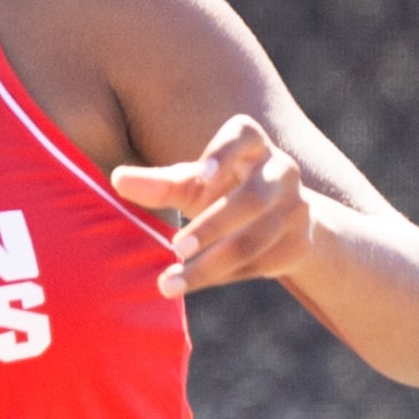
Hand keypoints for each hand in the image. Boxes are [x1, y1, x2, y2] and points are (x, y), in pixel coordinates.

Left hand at [111, 114, 314, 298]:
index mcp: (253, 146)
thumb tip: (117, 178)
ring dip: (211, 266)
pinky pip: (261, 264)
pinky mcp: (301, 243)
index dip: (224, 152)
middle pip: (251, 200)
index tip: (201, 176)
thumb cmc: (222, 191)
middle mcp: (281, 172)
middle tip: (174, 248)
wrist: (280, 220)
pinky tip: (198, 282)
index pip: (244, 133)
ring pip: (255, 240)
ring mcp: (297, 208)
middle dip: (211, 227)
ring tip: (170, 284)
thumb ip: (158, 183)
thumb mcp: (190, 184)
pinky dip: (225, 276)